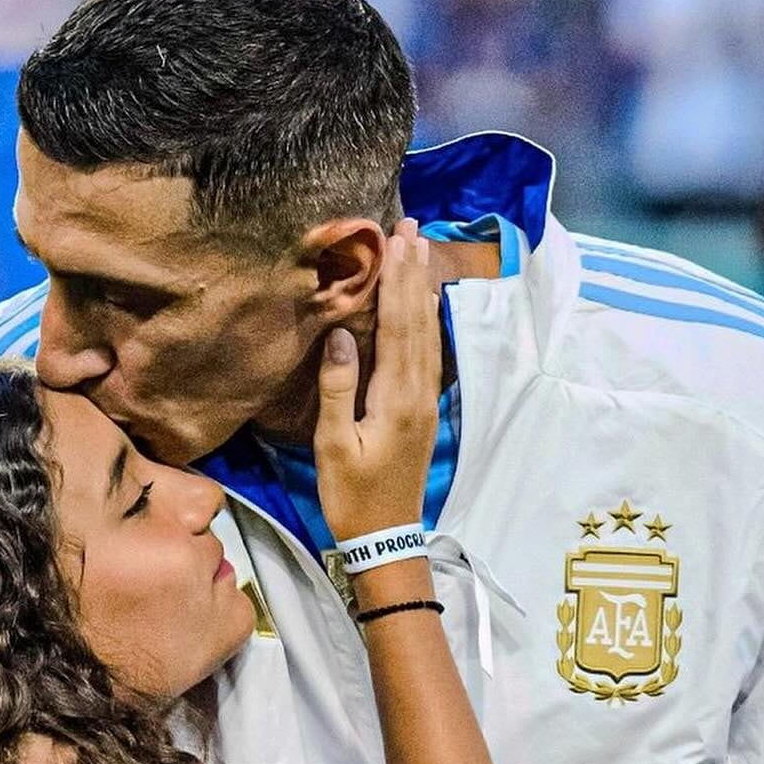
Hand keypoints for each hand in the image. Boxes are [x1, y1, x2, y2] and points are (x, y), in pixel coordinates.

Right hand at [314, 219, 442, 543]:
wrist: (386, 536)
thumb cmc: (352, 496)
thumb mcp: (334, 445)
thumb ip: (338, 387)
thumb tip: (341, 332)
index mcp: (396, 398)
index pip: (398, 325)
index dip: (397, 280)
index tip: (397, 240)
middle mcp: (418, 392)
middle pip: (419, 320)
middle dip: (415, 272)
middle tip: (412, 227)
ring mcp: (425, 401)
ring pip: (428, 334)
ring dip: (421, 290)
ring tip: (419, 252)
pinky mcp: (422, 410)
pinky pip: (428, 352)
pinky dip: (425, 320)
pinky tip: (422, 304)